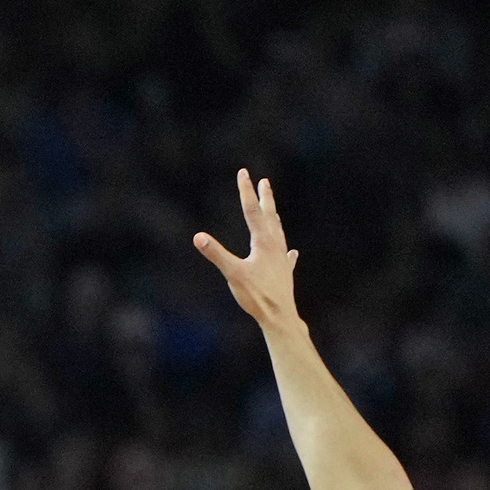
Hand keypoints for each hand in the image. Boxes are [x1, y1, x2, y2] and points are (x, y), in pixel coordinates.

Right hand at [194, 168, 302, 329]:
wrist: (280, 316)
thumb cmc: (256, 295)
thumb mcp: (233, 274)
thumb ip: (216, 254)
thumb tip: (198, 237)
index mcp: (262, 242)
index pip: (251, 211)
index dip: (246, 191)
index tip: (244, 173)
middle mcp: (275, 245)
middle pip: (269, 216)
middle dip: (265, 198)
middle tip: (264, 182)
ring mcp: (282, 259)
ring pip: (278, 233)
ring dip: (274, 219)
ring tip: (273, 211)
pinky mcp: (285, 273)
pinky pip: (286, 257)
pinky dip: (286, 251)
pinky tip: (291, 252)